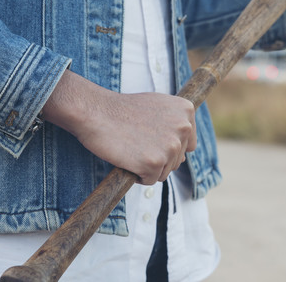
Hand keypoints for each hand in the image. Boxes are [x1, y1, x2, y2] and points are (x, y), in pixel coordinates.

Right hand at [41, 70, 196, 184]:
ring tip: (131, 149)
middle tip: (137, 142)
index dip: (169, 146)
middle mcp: (183, 128)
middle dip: (157, 157)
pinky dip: (137, 175)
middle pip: (177, 160)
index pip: (188, 144)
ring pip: (164, 172)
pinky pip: (150, 180)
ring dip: (148, 167)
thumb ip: (175, 123)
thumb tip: (184, 153)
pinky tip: (127, 158)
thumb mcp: (157, 105)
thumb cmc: (122, 109)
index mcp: (186, 110)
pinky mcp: (154, 163)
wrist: (96, 112)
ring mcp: (170, 146)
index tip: (151, 139)